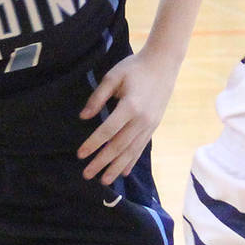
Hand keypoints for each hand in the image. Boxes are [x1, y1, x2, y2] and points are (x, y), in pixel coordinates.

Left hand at [77, 49, 178, 183]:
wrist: (164, 64)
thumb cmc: (134, 67)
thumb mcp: (112, 76)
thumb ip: (97, 97)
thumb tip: (84, 117)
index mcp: (130, 106)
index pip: (108, 131)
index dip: (93, 144)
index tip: (80, 155)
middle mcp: (142, 120)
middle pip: (119, 146)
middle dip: (102, 162)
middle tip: (87, 175)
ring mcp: (150, 125)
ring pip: (131, 151)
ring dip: (116, 168)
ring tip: (104, 181)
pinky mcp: (154, 126)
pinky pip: (141, 148)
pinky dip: (131, 161)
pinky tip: (123, 172)